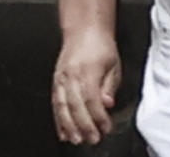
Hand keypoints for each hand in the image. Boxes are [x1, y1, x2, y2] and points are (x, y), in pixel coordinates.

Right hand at [53, 24, 121, 144]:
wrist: (84, 29)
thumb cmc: (100, 46)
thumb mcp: (114, 65)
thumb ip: (110, 87)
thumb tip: (107, 104)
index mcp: (87, 69)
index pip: (91, 98)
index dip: (98, 117)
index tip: (106, 127)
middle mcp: (71, 73)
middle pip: (75, 104)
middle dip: (83, 125)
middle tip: (92, 139)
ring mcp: (61, 77)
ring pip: (61, 105)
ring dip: (68, 125)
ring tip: (75, 139)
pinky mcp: (56, 80)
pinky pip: (55, 101)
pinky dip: (58, 118)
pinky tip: (62, 130)